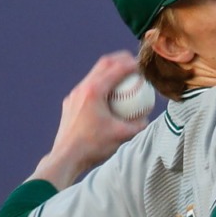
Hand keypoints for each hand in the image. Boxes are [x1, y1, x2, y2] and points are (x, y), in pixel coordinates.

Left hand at [29, 51, 149, 187]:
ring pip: (93, 74)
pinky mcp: (70, 104)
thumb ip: (139, 125)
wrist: (66, 157)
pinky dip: (100, 85)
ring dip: (109, 71)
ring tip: (122, 76)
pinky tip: (107, 96)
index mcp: (94, 91)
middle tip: (134, 63)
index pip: (117, 69)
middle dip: (120, 59)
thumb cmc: (94, 146)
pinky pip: (87, 88)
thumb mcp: (123, 135)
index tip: (143, 65)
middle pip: (103, 64)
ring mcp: (74, 95)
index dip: (132, 64)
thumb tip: (148, 118)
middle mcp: (82, 89)